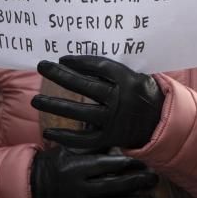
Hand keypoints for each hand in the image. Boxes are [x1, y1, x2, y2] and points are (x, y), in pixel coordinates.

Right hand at [30, 145, 156, 197]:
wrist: (31, 189)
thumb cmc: (54, 164)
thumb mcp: (70, 149)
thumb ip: (90, 141)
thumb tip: (112, 122)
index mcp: (79, 167)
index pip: (110, 165)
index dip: (130, 164)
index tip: (144, 162)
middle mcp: (80, 187)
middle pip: (116, 186)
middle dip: (138, 183)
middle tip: (155, 179)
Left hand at [31, 55, 164, 150]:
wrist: (161, 124)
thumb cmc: (144, 95)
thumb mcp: (138, 77)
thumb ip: (116, 72)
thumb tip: (84, 63)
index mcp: (129, 80)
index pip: (100, 67)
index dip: (80, 62)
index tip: (63, 58)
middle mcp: (120, 99)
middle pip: (85, 85)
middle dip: (60, 75)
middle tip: (42, 66)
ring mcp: (114, 120)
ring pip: (79, 111)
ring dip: (55, 105)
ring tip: (35, 100)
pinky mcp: (110, 138)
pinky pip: (84, 139)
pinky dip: (66, 136)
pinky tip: (49, 132)